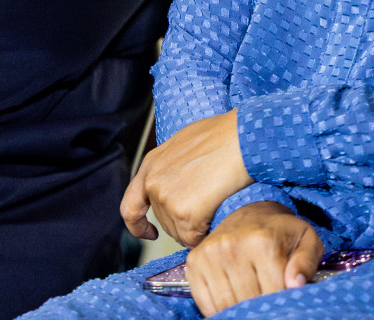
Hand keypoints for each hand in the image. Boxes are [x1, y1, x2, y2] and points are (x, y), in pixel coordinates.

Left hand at [121, 109, 250, 246]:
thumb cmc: (225, 135)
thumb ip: (174, 165)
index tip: (150, 233)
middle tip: (208, 211)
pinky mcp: (183, 213)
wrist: (242, 138)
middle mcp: (153, 183)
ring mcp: (166, 199)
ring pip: (179, 233)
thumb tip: (180, 180)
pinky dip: (206, 236)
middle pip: (164, 221)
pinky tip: (218, 220)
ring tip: (217, 208)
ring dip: (197, 230)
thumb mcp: (187, 143)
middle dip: (184, 223)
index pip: (131, 206)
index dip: (138, 224)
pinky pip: (193, 239)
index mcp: (151, 165)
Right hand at [185, 201, 323, 316]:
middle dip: (261, 306)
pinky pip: (206, 303)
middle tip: (267, 300)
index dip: (281, 300)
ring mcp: (209, 255)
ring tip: (252, 298)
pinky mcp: (194, 263)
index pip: (273, 291)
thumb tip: (295, 285)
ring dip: (240, 309)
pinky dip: (220, 309)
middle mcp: (232, 246)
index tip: (284, 296)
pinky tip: (233, 299)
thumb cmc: (280, 232)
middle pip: (248, 300)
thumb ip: (307, 262)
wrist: (250, 213)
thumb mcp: (306, 240)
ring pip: (226, 305)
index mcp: (262, 241)